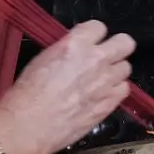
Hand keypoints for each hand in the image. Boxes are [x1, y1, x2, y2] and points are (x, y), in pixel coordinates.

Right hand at [0, 21, 134, 153]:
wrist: (28, 126)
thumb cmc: (27, 95)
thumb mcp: (43, 59)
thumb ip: (67, 49)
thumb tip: (77, 50)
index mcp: (75, 44)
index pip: (99, 27)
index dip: (94, 35)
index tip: (90, 41)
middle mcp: (95, 59)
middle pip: (125, 42)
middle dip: (117, 47)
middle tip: (106, 56)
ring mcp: (105, 82)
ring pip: (126, 67)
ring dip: (115, 71)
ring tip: (101, 79)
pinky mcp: (109, 103)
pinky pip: (124, 90)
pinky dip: (115, 91)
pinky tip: (102, 95)